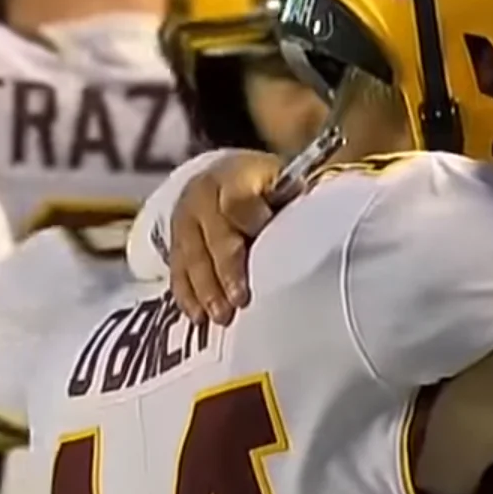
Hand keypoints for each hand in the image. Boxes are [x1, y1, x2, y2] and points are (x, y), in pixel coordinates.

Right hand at [169, 152, 281, 324]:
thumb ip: (293, 204)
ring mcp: (185, 219)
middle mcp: (204, 195)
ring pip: (192, 258)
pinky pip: (177, 271)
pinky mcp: (175, 242)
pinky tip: (198, 315)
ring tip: (221, 316)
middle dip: (227, 270)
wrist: (226, 177)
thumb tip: (318, 228)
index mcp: (236, 176)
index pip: (238, 202)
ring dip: (206, 290)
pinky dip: (187, 295)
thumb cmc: (265, 188)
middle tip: (240, 300)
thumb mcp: (283, 184)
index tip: (270, 248)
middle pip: (214, 236)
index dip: (252, 225)